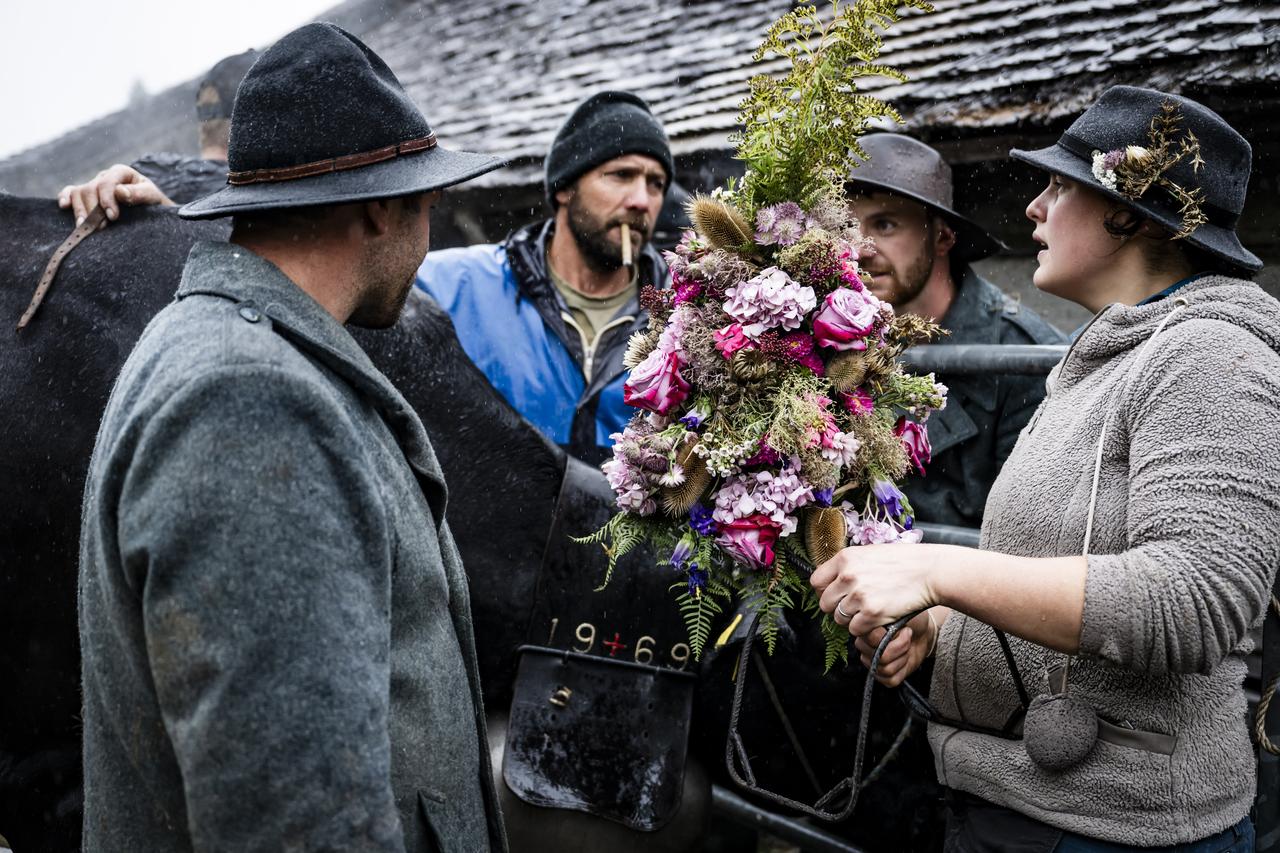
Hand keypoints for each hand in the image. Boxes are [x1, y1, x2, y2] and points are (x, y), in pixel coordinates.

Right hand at [58, 165, 172, 226]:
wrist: (152, 212)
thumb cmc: (154, 204)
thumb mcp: (153, 197)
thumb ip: (139, 193)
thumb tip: (120, 192)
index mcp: (121, 173)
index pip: (107, 182)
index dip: (107, 199)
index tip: (112, 217)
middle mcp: (105, 177)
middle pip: (90, 189)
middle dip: (93, 209)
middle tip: (100, 228)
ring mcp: (94, 185)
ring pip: (78, 192)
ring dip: (79, 210)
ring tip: (84, 227)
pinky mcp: (86, 195)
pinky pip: (70, 192)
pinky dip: (65, 197)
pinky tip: (64, 207)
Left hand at [811, 542, 942, 636]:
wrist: (930, 571)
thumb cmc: (904, 561)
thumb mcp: (871, 553)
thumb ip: (849, 566)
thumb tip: (832, 580)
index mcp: (845, 558)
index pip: (816, 582)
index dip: (824, 592)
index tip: (835, 596)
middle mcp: (848, 576)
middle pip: (825, 604)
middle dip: (837, 608)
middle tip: (855, 608)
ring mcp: (859, 595)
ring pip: (839, 619)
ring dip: (852, 620)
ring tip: (869, 611)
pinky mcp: (872, 613)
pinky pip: (856, 630)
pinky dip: (865, 629)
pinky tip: (878, 618)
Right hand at [853, 610, 939, 686]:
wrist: (923, 632)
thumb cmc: (911, 620)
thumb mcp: (899, 613)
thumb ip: (885, 618)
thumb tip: (879, 625)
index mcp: (864, 630)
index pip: (870, 639)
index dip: (888, 636)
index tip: (899, 627)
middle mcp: (864, 647)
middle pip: (879, 656)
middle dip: (900, 646)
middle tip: (907, 636)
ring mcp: (871, 662)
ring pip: (886, 669)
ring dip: (903, 657)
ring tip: (907, 647)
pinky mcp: (883, 676)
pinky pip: (891, 679)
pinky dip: (903, 669)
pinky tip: (905, 658)